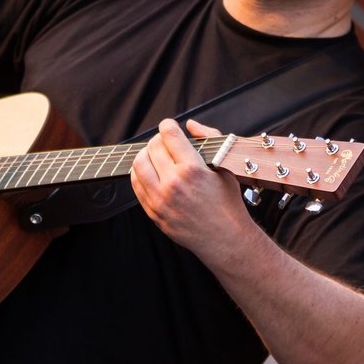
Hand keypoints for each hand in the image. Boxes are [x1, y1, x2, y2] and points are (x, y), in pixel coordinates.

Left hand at [129, 118, 248, 253]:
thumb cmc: (228, 204)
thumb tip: (191, 125)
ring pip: (138, 164)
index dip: (168, 125)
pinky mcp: (153, 212)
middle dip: (158, 139)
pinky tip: (151, 172)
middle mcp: (173, 183)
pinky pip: (136, 185)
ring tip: (156, 156)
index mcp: (192, 170)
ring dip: (146, 154)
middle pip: (152, 146)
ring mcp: (160, 199)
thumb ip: (210, 139)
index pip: (169, 134)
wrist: (224, 239)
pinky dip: (140, 173)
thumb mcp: (225, 167)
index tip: (171, 127)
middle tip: (166, 142)